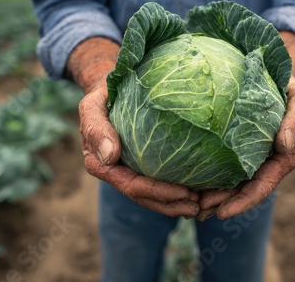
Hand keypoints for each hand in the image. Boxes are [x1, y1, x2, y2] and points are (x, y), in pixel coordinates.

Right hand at [70, 38, 199, 217]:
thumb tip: (109, 156)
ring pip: (153, 195)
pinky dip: (176, 190)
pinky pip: (159, 181)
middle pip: (145, 197)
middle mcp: (116, 171)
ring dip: (176, 203)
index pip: (132, 186)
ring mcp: (129, 169)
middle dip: (170, 204)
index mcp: (102, 164)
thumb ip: (96, 127)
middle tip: (198, 206)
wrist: (109, 87)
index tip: (183, 192)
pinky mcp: (142, 163)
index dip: (158, 192)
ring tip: (200, 204)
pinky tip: (197, 191)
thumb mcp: (93, 105)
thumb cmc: (103, 94)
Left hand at [197, 31, 294, 220]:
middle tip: (196, 212)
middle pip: (244, 190)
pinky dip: (212, 178)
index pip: (263, 185)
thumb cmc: (289, 86)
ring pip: (234, 183)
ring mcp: (255, 157)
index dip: (243, 201)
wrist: (276, 75)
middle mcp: (270, 161)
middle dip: (222, 204)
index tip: (222, 212)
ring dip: (214, 197)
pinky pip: (226, 167)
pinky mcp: (242, 148)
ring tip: (190, 206)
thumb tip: (284, 146)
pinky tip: (193, 184)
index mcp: (286, 156)